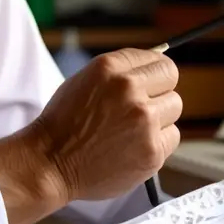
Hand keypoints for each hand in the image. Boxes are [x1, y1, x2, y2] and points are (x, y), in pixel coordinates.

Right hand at [31, 48, 182, 202]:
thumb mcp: (84, 81)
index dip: (154, 73)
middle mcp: (129, 89)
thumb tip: (153, 66)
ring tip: (132, 130)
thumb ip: (120, 72)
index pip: (158, 58)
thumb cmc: (64, 124)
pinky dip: (157, 142)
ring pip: (174, 107)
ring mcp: (143, 120)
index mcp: (110, 68)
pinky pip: (172, 137)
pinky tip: (133, 147)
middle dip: (158, 91)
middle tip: (141, 108)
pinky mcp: (152, 150)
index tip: (152, 83)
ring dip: (159, 117)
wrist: (49, 164)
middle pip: (171, 78)